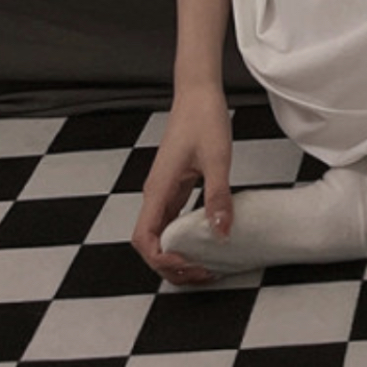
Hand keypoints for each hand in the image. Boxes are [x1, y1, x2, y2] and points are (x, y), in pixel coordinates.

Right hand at [131, 84, 233, 285]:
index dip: (163, 261)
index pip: (145, 240)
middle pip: (150, 244)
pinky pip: (173, 221)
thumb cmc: (203, 119)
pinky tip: (208, 240)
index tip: (191, 265)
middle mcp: (155, 194)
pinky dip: (185, 238)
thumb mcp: (217, 159)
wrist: (197, 93)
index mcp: (158, 190)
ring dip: (177, 255)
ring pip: (161, 235)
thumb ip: (218, 196)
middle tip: (203, 273)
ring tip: (206, 265)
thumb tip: (221, 232)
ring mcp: (163, 191)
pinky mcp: (174, 186)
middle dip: (171, 265)